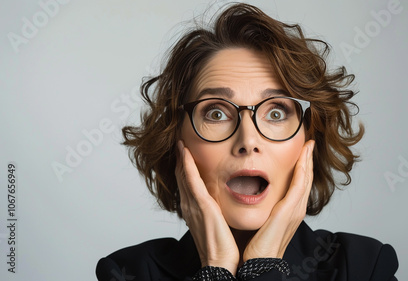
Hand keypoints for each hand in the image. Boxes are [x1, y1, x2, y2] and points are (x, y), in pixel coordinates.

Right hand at [175, 140, 238, 274]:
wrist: (220, 263)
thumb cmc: (222, 248)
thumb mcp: (218, 224)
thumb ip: (217, 212)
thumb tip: (224, 203)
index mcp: (194, 210)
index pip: (187, 184)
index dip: (184, 168)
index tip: (185, 153)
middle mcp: (189, 206)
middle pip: (181, 177)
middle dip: (180, 160)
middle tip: (179, 143)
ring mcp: (193, 205)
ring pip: (183, 175)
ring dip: (181, 158)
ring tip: (180, 143)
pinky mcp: (201, 206)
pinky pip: (191, 180)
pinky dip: (186, 165)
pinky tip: (184, 152)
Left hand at [243, 140, 314, 260]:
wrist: (260, 263)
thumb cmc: (258, 246)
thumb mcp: (263, 222)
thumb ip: (263, 209)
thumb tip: (252, 197)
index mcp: (290, 211)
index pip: (299, 184)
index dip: (302, 167)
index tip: (302, 152)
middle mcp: (297, 209)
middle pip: (306, 179)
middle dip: (308, 160)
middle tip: (309, 143)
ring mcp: (296, 209)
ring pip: (306, 178)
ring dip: (308, 160)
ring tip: (309, 145)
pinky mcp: (290, 210)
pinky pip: (300, 183)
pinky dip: (303, 168)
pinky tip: (303, 156)